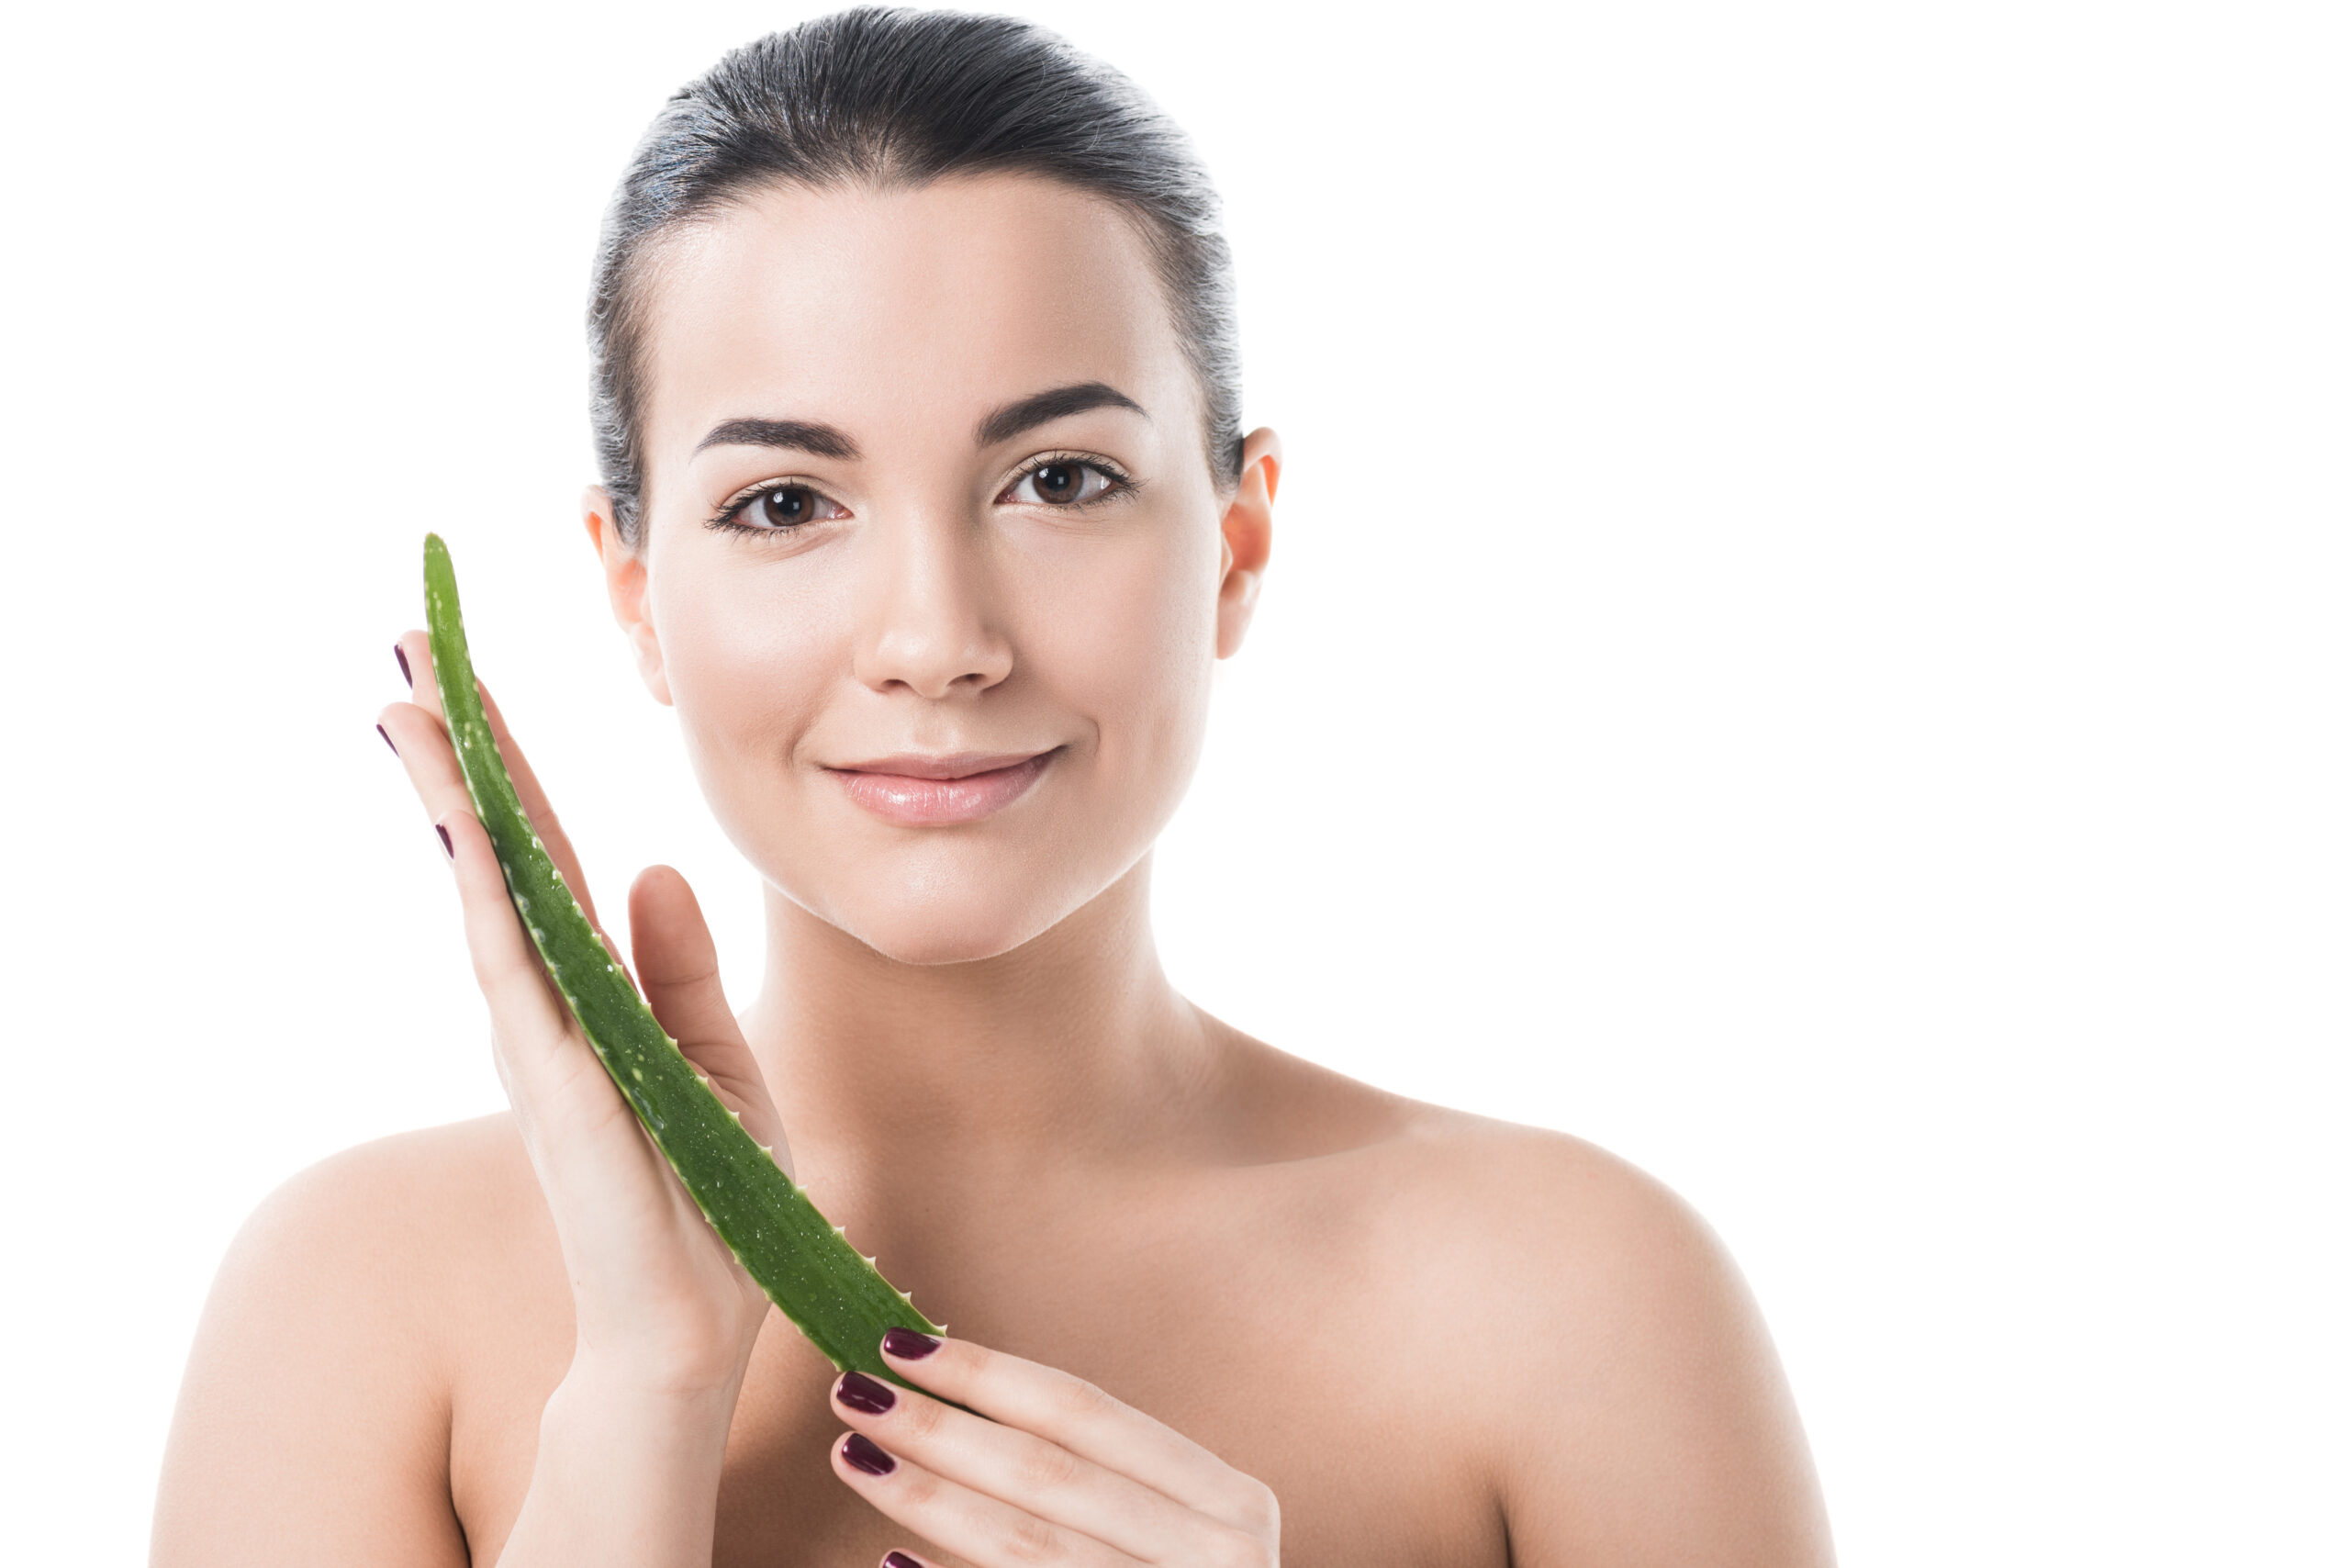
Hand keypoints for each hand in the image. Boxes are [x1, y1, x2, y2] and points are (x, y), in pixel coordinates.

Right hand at [379, 632, 782, 1397]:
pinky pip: (515, 971)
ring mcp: (542, 1043)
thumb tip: (656, 870)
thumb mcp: (715, 1065)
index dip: (506, 771)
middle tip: (408, 655)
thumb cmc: (707, 1205)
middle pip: (496, 857)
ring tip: (412, 708)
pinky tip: (463, 827)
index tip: (465, 685)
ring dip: (452, 799)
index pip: (542, 861)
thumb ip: (681, 972)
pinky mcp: (558, 1084)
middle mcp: (549, 1008)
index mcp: (592, 996)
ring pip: (487, 894)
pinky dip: (486, 895)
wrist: (693, 1328)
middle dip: (455, 754)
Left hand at [825, 1331, 1280, 1565]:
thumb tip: (944, 1395)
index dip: (987, 1374)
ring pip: (1025, 1546)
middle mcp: (1215, 1557)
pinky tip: (889, 1562)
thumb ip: (1092, 1477)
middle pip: (1048, 1474)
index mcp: (1228, 1502)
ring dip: (929, 1497)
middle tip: (852, 1392)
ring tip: (855, 1457)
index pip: (1086, 1414)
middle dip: (941, 1427)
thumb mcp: (1175, 1534)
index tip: (900, 1344)